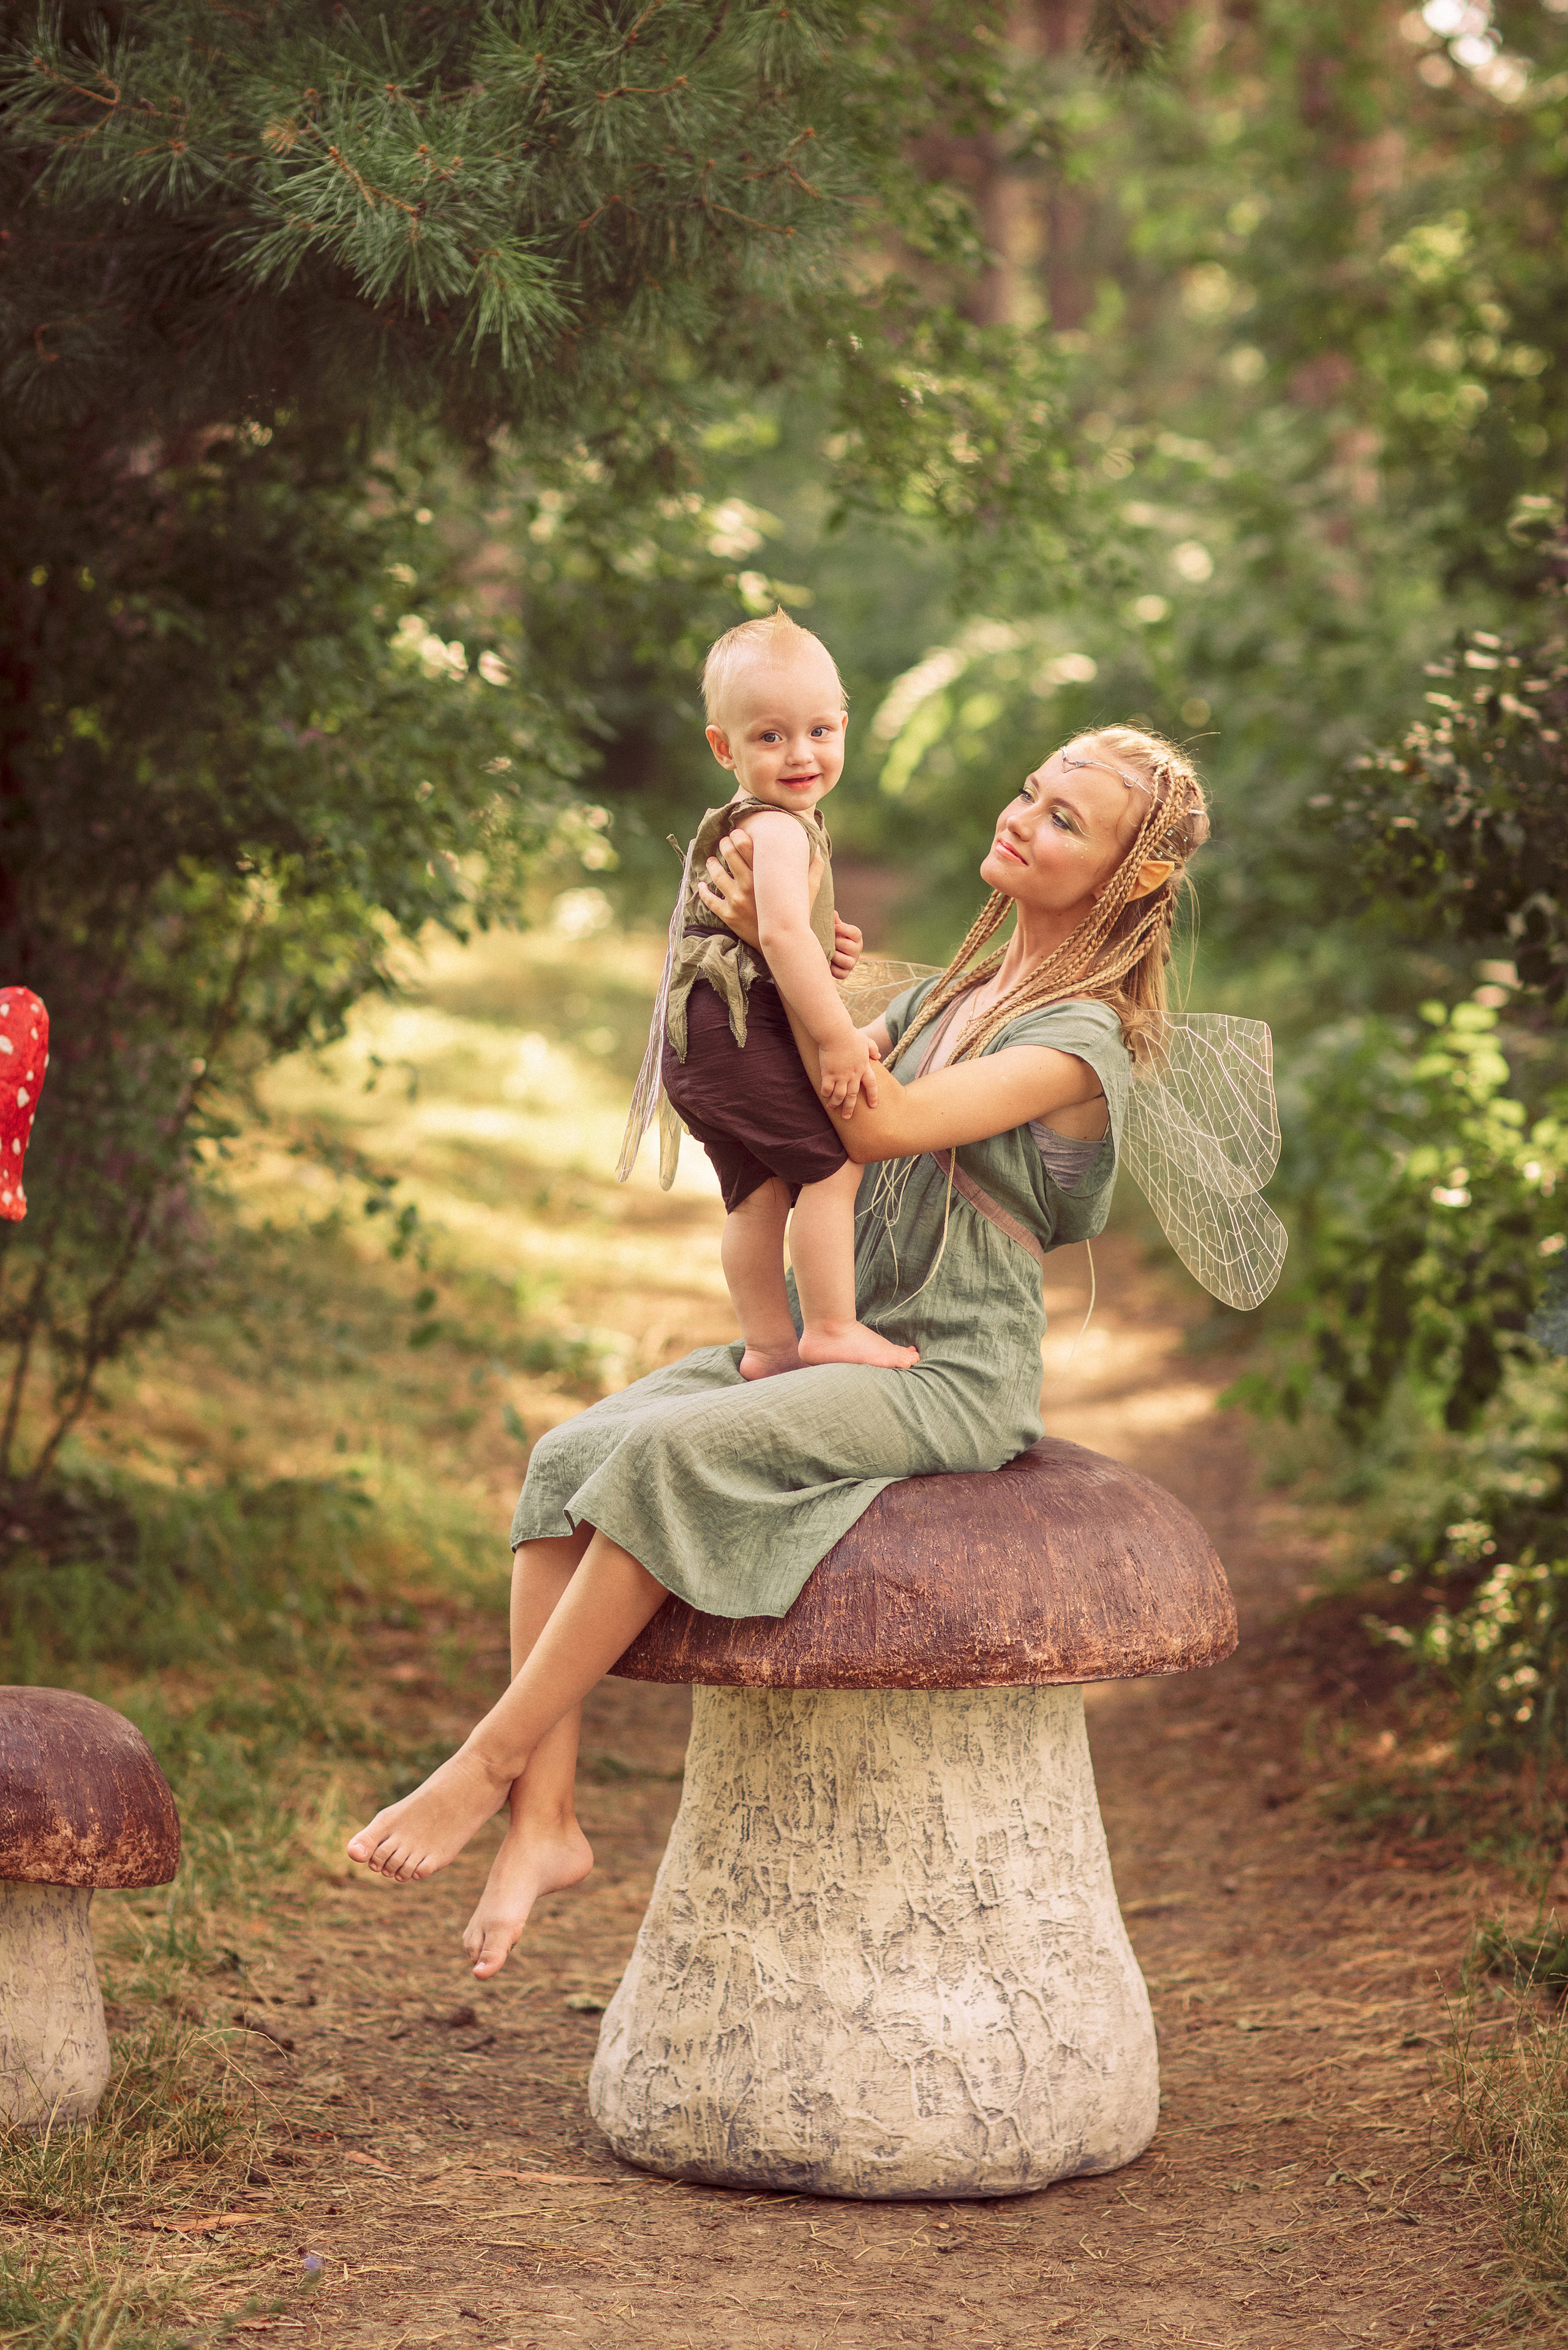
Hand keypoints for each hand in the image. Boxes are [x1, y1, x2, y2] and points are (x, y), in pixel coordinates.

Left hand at [695, 827, 823, 952]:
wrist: (785, 945)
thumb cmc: (798, 917)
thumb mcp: (809, 891)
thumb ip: (814, 868)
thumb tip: (819, 848)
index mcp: (765, 877)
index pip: (746, 847)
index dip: (738, 836)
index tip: (736, 832)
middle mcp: (749, 886)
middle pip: (729, 856)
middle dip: (724, 846)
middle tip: (723, 843)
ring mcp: (737, 901)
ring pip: (716, 876)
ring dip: (711, 865)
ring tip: (711, 860)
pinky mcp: (729, 916)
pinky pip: (710, 901)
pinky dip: (702, 892)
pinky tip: (700, 885)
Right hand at [818, 1031, 877, 1117]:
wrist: (836, 1032)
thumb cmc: (850, 1034)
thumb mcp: (865, 1040)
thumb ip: (873, 1048)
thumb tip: (878, 1055)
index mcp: (863, 1067)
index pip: (871, 1085)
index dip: (873, 1096)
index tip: (873, 1106)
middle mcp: (853, 1074)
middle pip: (853, 1095)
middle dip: (850, 1107)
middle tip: (847, 1116)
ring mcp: (841, 1075)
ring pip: (840, 1095)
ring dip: (836, 1103)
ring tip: (832, 1108)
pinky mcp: (829, 1073)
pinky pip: (827, 1089)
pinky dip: (826, 1094)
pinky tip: (824, 1096)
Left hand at [830, 916, 862, 979]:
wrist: (830, 951)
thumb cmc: (833, 936)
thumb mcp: (835, 928)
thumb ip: (834, 921)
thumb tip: (832, 912)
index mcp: (856, 937)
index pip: (854, 932)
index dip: (843, 929)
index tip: (833, 927)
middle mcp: (857, 950)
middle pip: (849, 947)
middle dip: (835, 943)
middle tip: (825, 940)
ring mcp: (852, 962)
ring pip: (847, 962)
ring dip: (834, 956)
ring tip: (826, 952)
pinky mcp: (845, 973)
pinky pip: (841, 974)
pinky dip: (832, 969)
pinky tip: (827, 963)